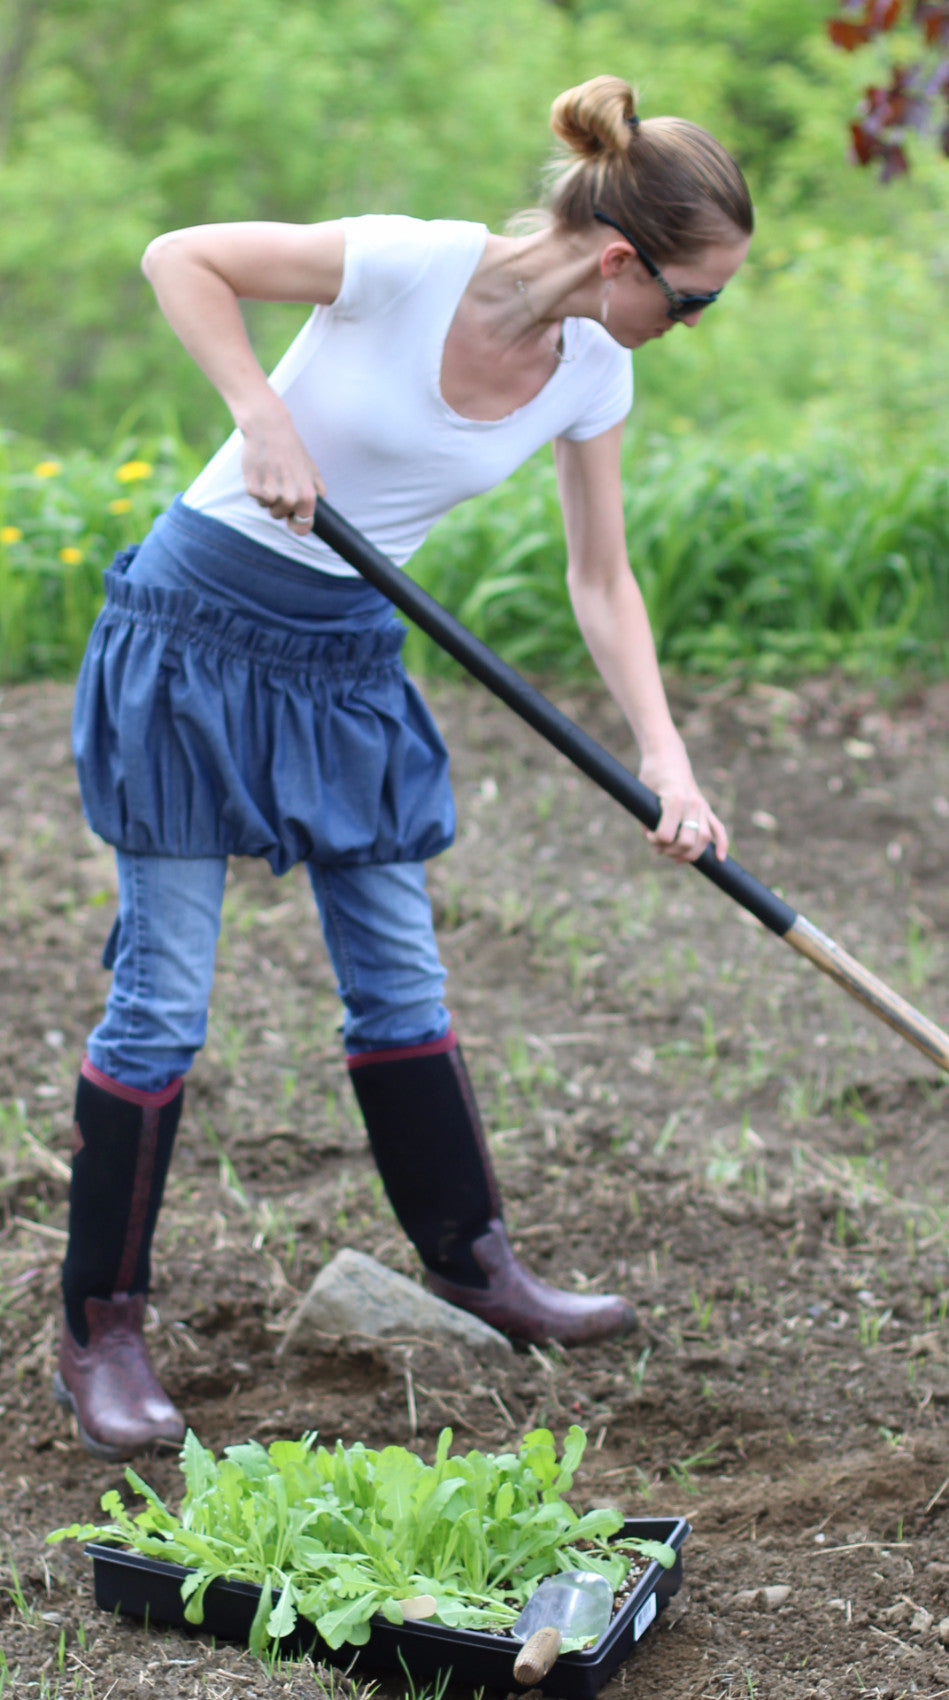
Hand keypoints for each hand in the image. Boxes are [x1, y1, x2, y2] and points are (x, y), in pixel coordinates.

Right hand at [239, 396, 326, 534]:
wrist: (269, 428)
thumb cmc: (290, 447)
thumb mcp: (310, 466)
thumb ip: (317, 485)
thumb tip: (322, 496)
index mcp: (307, 496)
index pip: (303, 525)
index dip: (296, 525)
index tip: (291, 519)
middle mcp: (290, 498)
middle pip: (279, 516)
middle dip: (277, 503)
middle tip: (277, 481)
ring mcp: (271, 494)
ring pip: (266, 507)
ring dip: (265, 495)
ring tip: (270, 474)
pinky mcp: (253, 488)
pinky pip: (254, 497)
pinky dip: (255, 487)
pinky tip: (259, 471)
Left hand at [639, 746, 727, 864]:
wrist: (667, 757)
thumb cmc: (651, 776)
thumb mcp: (642, 797)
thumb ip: (647, 821)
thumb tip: (657, 845)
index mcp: (674, 800)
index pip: (667, 835)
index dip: (655, 841)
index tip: (648, 835)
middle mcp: (692, 804)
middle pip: (687, 841)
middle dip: (671, 850)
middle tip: (658, 845)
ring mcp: (702, 806)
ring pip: (704, 839)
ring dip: (690, 854)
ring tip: (675, 856)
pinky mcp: (706, 808)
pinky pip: (718, 828)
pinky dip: (721, 844)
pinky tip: (719, 858)